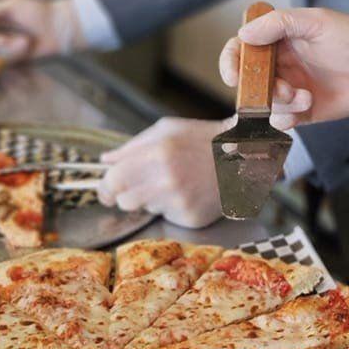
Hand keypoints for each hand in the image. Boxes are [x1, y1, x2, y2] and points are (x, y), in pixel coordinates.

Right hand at [0, 0, 80, 58]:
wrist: (60, 27)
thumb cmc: (38, 9)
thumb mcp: (12, 3)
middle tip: (6, 38)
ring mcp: (0, 47)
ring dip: (7, 46)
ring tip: (25, 40)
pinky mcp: (9, 59)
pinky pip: (1, 61)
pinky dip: (14, 54)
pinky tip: (26, 46)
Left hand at [98, 117, 224, 228]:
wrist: (243, 156)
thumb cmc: (203, 140)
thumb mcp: (167, 131)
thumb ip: (132, 146)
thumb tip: (106, 161)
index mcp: (157, 154)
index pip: (114, 180)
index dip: (105, 187)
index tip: (106, 190)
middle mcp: (167, 180)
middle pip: (124, 202)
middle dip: (124, 196)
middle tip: (134, 189)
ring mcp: (180, 201)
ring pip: (145, 209)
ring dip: (150, 200)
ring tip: (171, 184)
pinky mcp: (191, 217)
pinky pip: (167, 217)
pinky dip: (171, 207)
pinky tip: (186, 193)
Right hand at [218, 8, 348, 128]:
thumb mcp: (318, 21)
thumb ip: (280, 23)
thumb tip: (244, 33)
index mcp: (279, 39)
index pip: (242, 48)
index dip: (231, 62)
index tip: (233, 76)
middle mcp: (281, 64)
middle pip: (248, 81)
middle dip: (257, 89)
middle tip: (282, 88)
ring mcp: (291, 88)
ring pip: (264, 103)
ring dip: (279, 103)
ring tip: (304, 96)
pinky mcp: (303, 111)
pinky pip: (281, 120)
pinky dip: (288, 118)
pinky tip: (308, 105)